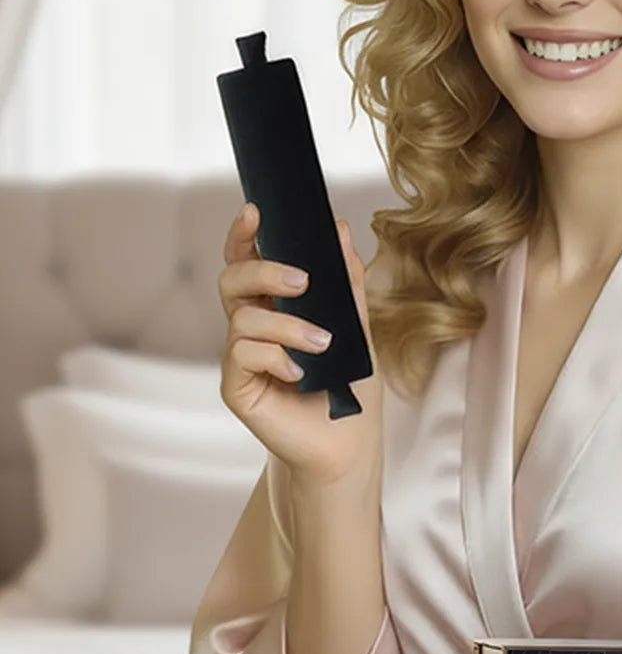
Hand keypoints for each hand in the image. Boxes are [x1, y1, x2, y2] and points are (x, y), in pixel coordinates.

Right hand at [217, 202, 383, 487]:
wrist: (349, 442)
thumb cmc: (349, 385)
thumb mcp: (356, 325)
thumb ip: (345, 281)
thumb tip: (339, 229)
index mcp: (274, 306)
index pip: (248, 260)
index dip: (244, 235)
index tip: (255, 210)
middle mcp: (251, 327)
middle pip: (232, 279)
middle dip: (263, 271)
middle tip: (301, 281)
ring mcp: (240, 357)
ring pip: (243, 317)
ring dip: (287, 325)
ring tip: (323, 345)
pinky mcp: (236, 386)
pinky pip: (243, 354)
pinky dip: (276, 357)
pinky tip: (300, 374)